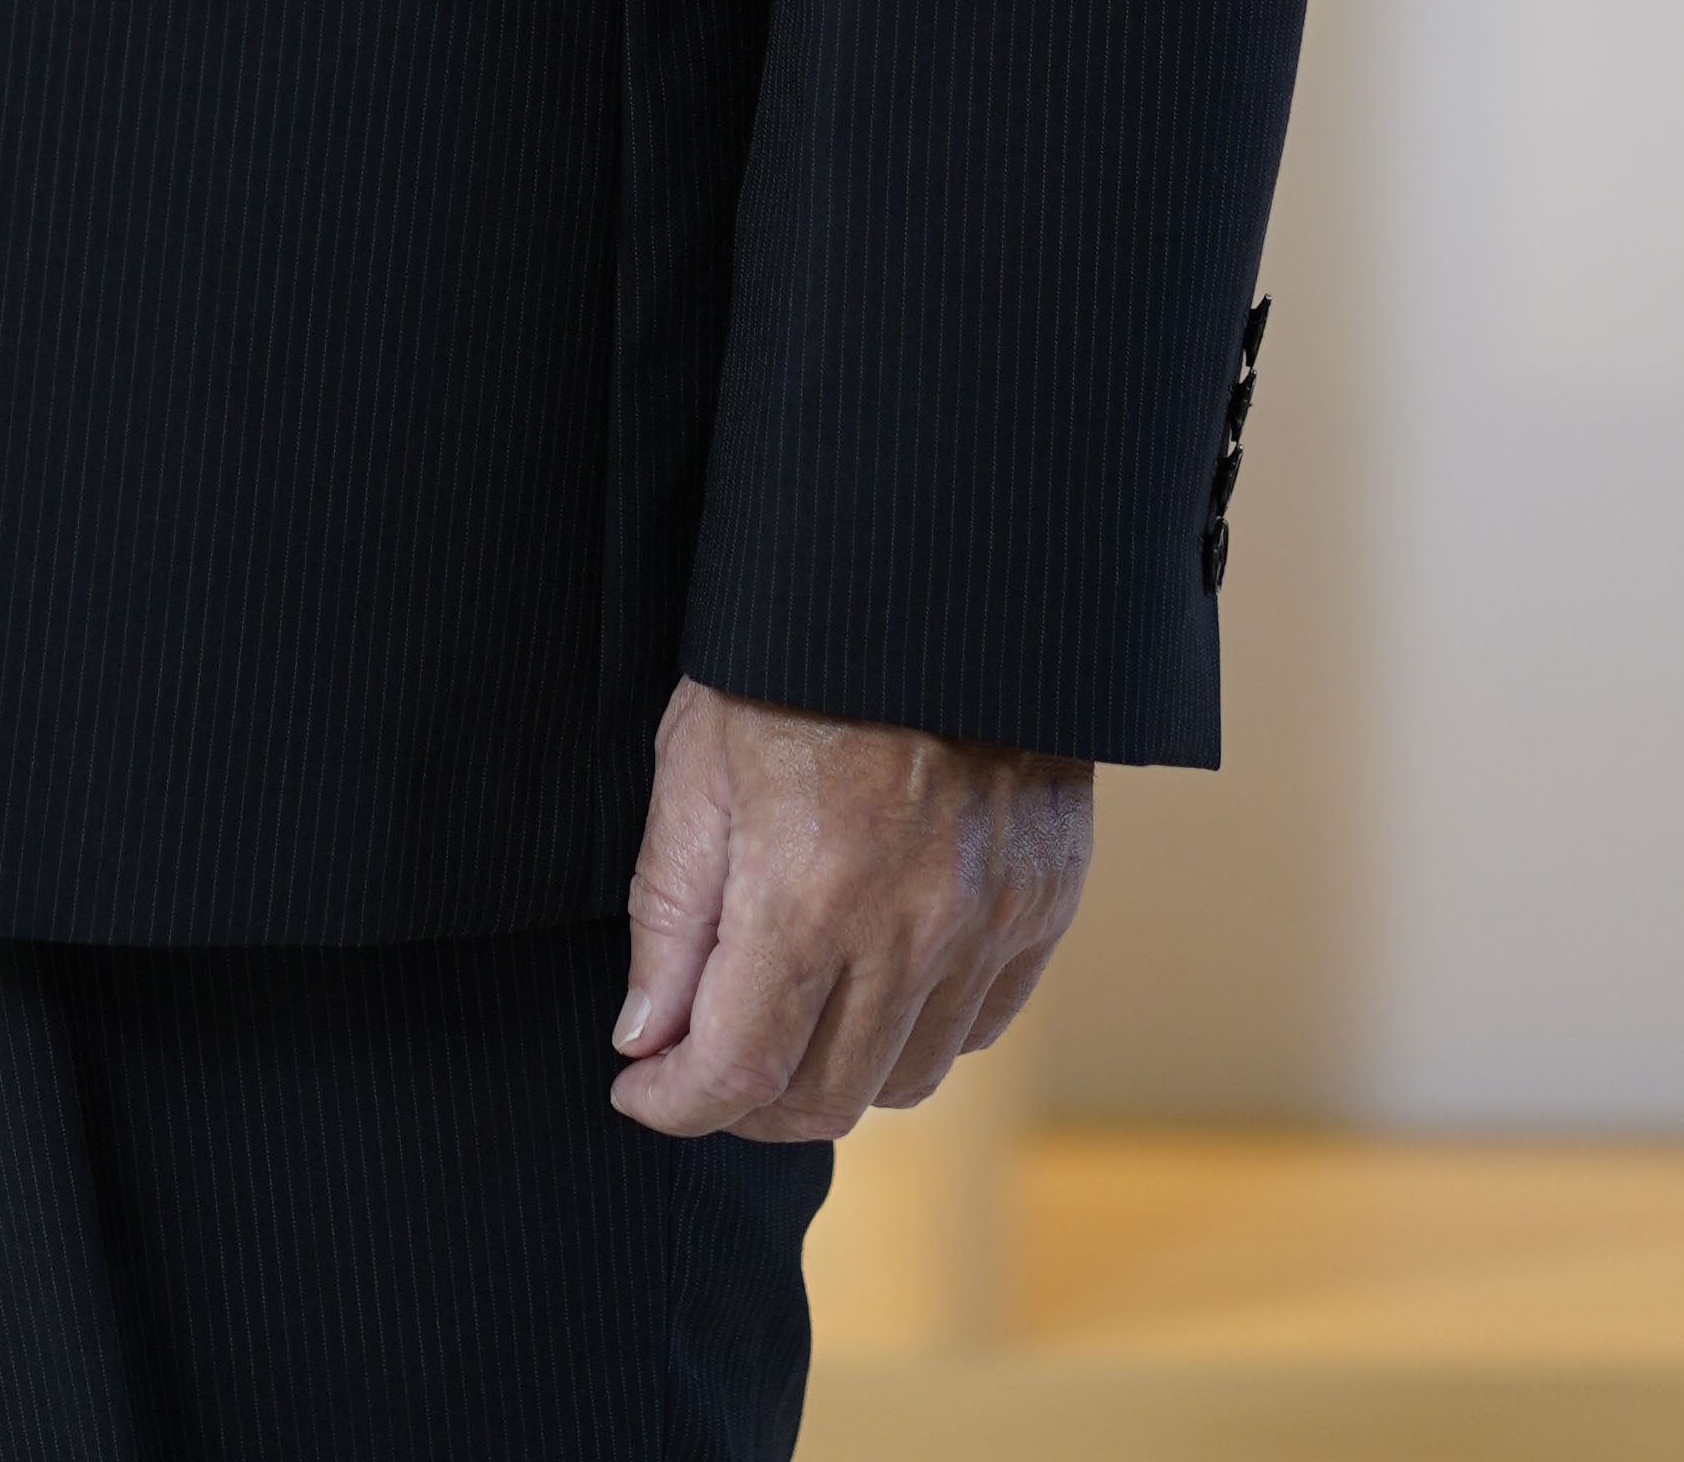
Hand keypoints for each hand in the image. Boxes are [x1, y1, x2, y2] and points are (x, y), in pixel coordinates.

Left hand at [611, 679, 1090, 1140]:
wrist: (931, 578)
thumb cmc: (791, 661)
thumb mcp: (693, 762)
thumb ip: (667, 914)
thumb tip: (646, 1039)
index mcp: (807, 891)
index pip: (739, 1073)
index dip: (676, 1106)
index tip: (641, 1091)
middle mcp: (910, 927)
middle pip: (823, 1101)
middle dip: (744, 1104)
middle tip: (700, 1060)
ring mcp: (988, 923)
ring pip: (903, 1081)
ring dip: (830, 1074)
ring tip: (784, 1015)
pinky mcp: (1042, 905)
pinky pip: (976, 1029)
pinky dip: (914, 1033)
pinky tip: (870, 979)